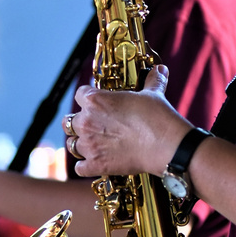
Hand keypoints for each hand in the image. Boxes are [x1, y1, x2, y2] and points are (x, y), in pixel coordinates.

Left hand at [66, 65, 189, 177]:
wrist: (167, 146)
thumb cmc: (158, 117)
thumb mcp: (153, 94)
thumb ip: (152, 80)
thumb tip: (160, 69)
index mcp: (94, 101)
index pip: (79, 95)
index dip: (88, 98)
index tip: (97, 103)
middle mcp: (86, 121)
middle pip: (69, 121)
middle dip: (79, 123)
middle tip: (94, 126)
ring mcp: (88, 145)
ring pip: (71, 144)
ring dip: (80, 143)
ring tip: (93, 144)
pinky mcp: (95, 165)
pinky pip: (78, 167)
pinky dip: (85, 166)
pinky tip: (94, 162)